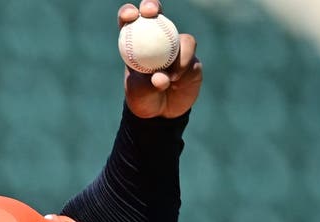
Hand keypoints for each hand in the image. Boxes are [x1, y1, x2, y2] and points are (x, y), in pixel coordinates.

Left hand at [119, 1, 201, 118]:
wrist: (161, 113)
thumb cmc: (143, 99)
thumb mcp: (139, 93)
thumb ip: (148, 84)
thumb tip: (162, 78)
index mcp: (135, 43)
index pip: (130, 21)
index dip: (128, 13)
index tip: (130, 15)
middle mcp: (156, 39)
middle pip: (155, 14)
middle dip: (152, 6)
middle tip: (151, 11)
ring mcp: (175, 46)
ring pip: (179, 37)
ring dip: (173, 56)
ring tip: (167, 79)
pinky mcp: (191, 57)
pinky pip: (189, 55)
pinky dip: (182, 67)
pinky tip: (176, 80)